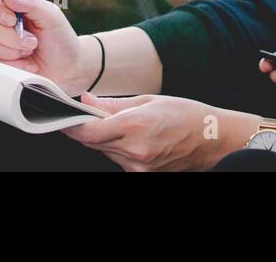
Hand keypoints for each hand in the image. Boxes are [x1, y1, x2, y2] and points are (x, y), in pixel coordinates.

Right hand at [0, 0, 89, 93]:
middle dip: (10, 36)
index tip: (13, 19)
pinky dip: (13, 64)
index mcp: (8, 2)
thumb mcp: (51, 15)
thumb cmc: (60, 38)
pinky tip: (27, 63)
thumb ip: (29, 1)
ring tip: (30, 50)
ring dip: (13, 51)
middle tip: (32, 40)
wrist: (67, 68)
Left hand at [62, 94, 254, 171]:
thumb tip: (86, 100)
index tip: (62, 117)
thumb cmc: (185, 114)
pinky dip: (117, 148)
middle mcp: (135, 151)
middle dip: (85, 130)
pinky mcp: (144, 175)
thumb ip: (112, 104)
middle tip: (82, 115)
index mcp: (135, 127)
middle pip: (94, 143)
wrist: (213, 140)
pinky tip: (129, 138)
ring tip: (115, 124)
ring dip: (102, 139)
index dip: (71, 125)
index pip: (89, 132)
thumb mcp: (148, 99)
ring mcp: (139, 167)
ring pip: (105, 152)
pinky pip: (119, 160)